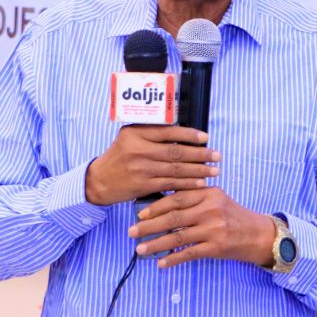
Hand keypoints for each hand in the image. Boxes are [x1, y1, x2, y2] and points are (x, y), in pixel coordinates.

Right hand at [85, 125, 219, 205]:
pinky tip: (200, 183)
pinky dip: (187, 183)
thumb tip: (185, 134)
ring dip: (198, 170)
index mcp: (136, 133)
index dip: (190, 135)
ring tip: (214, 170)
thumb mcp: (130, 138)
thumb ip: (152, 134)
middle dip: (200, 154)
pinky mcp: (142, 185)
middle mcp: (138, 149)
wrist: (100, 180)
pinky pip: (170, 184)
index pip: (169, 131)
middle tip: (217, 156)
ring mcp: (140, 168)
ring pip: (175, 169)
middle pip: (176, 151)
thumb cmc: (120, 156)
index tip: (206, 138)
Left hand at [127, 187, 276, 268]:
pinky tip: (161, 263)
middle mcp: (211, 209)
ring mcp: (214, 229)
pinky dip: (173, 258)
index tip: (139, 214)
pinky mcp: (216, 247)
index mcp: (209, 193)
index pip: (177, 198)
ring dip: (156, 244)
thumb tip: (161, 203)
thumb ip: (194, 197)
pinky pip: (189, 253)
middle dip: (149, 225)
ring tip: (140, 249)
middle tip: (132, 231)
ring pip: (178, 237)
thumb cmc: (233, 216)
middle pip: (173, 217)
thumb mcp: (217, 199)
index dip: (156, 206)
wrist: (259, 235)